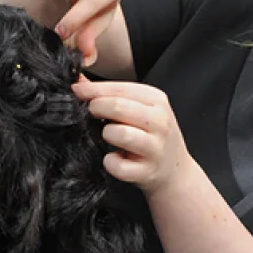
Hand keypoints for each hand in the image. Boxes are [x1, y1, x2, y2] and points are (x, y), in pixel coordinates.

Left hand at [73, 77, 191, 196]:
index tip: (77, 91)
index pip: (120, 88)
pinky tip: (113, 157)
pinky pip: (119, 166)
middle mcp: (159, 121)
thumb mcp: (138, 108)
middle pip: (118, 107)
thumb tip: (78, 81)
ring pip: (121, 134)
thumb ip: (110, 94)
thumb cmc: (149, 134)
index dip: (93, 89)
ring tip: (109, 136)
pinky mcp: (147, 171)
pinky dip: (110, 162)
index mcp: (156, 100)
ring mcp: (155, 148)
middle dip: (97, 108)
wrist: (175, 169)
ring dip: (107, 134)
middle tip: (92, 114)